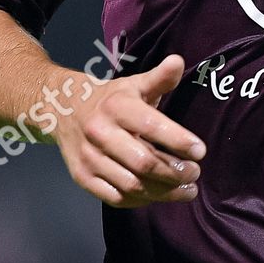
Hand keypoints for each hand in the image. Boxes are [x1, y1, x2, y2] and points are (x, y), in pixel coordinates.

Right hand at [53, 53, 205, 208]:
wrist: (63, 109)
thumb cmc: (111, 99)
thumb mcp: (134, 84)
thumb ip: (159, 78)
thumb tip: (178, 61)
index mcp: (117, 106)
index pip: (151, 125)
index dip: (178, 140)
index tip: (200, 151)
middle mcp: (100, 132)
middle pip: (143, 161)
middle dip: (175, 172)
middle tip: (195, 174)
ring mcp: (89, 158)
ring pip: (131, 184)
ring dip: (163, 192)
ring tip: (187, 190)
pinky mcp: (82, 177)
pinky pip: (115, 197)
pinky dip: (141, 201)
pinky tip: (159, 196)